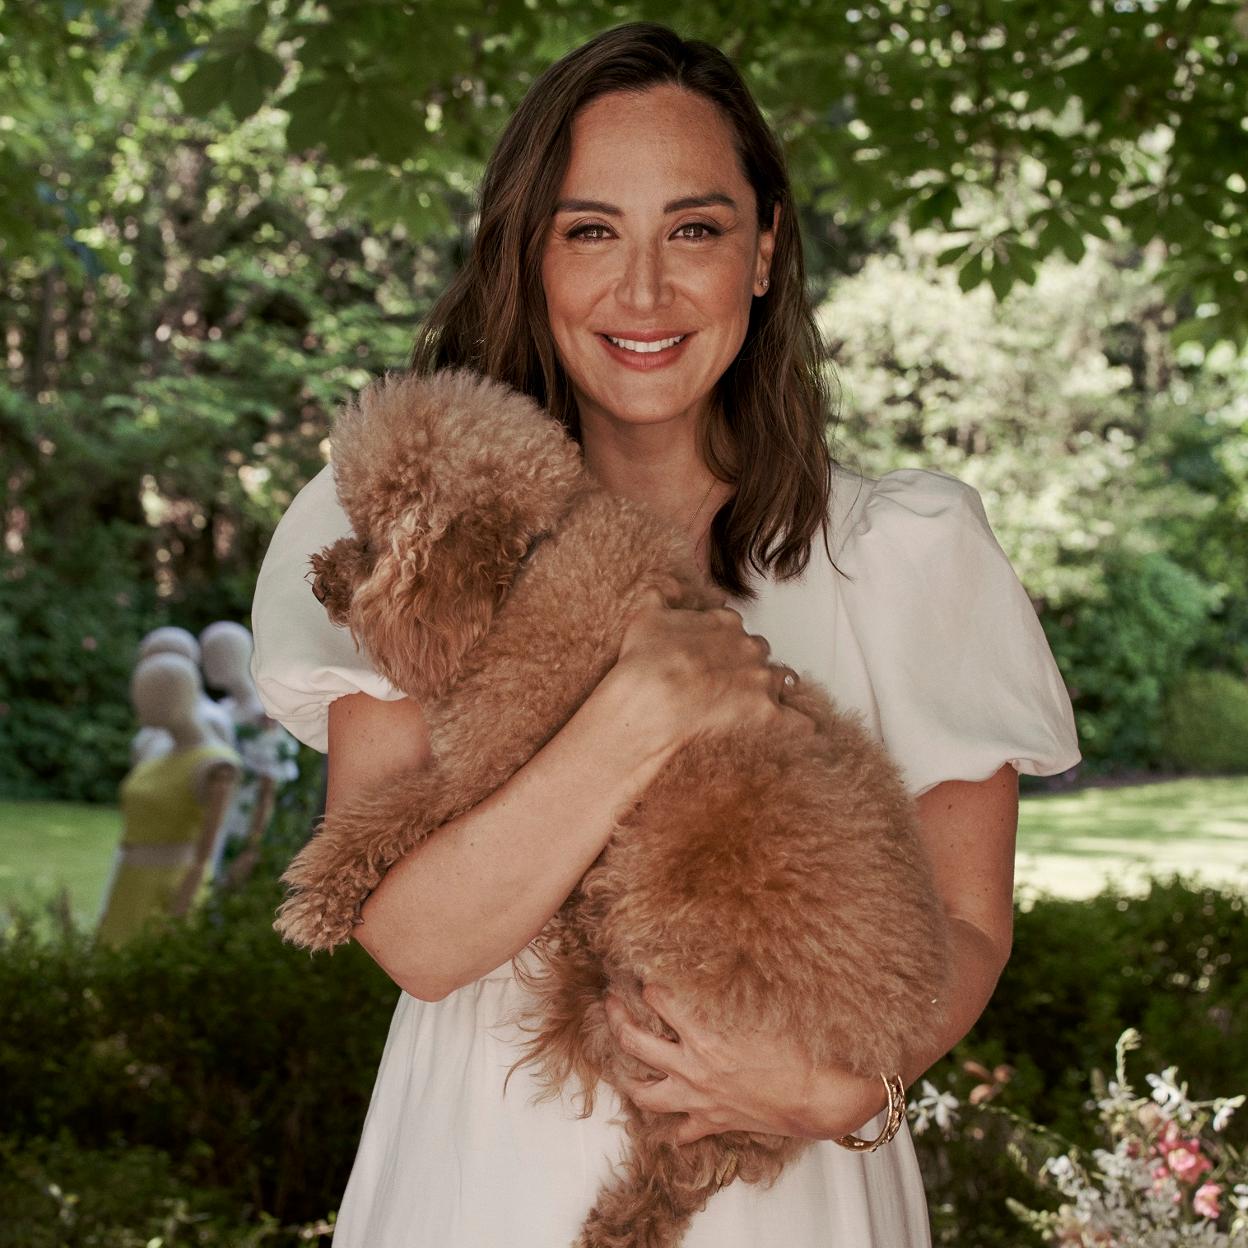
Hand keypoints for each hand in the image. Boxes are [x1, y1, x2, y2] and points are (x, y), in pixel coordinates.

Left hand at [604, 984, 888, 1144]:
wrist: (822, 1099)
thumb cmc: (802, 1050)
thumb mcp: (766, 1007)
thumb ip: (737, 987)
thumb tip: (725, 959)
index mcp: (705, 1035)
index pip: (659, 1000)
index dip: (649, 981)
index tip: (642, 969)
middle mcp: (694, 1068)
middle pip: (634, 1042)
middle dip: (616, 1017)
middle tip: (610, 1002)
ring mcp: (700, 1099)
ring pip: (645, 1093)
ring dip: (628, 1078)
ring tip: (619, 1066)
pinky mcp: (714, 1122)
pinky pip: (682, 1131)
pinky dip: (672, 1126)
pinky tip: (667, 1119)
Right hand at [610, 583, 813, 757]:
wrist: (652, 697)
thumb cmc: (646, 658)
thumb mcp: (647, 614)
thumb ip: (663, 594)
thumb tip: (671, 585)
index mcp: (726, 623)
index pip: (736, 627)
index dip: (725, 642)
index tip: (715, 653)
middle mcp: (749, 647)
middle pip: (760, 653)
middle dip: (749, 664)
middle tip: (730, 680)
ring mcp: (760, 680)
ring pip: (782, 680)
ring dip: (775, 687)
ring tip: (763, 701)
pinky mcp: (766, 713)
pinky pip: (796, 719)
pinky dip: (799, 723)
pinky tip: (802, 728)